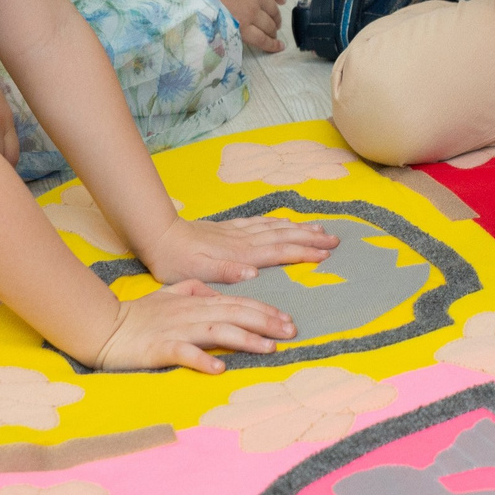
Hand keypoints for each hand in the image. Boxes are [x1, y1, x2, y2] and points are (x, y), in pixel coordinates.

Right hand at [92, 280, 296, 374]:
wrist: (104, 326)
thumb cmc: (139, 314)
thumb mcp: (170, 294)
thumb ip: (196, 289)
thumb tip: (218, 292)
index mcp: (196, 301)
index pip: (237, 303)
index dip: (265, 310)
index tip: (288, 320)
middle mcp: (191, 313)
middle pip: (235, 315)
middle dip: (266, 322)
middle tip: (291, 332)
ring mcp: (177, 330)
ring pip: (217, 331)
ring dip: (245, 339)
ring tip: (269, 348)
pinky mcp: (161, 348)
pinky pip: (184, 354)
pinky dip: (202, 360)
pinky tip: (219, 369)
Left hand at [139, 214, 335, 286]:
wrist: (159, 236)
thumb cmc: (175, 261)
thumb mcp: (196, 273)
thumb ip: (226, 272)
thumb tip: (253, 273)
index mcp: (240, 255)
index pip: (279, 252)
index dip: (303, 253)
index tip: (326, 254)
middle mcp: (243, 241)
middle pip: (284, 237)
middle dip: (310, 239)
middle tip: (335, 240)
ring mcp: (237, 232)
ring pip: (275, 227)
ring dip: (299, 228)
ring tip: (320, 228)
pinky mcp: (228, 228)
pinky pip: (260, 223)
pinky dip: (278, 222)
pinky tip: (285, 222)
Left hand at [193, 0, 286, 52]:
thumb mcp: (214, 18)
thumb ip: (226, 28)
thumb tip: (230, 35)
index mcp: (241, 24)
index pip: (261, 40)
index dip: (272, 45)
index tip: (280, 47)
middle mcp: (253, 13)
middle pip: (269, 26)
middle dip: (274, 32)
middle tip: (274, 35)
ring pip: (273, 10)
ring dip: (277, 18)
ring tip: (277, 22)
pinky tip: (282, 0)